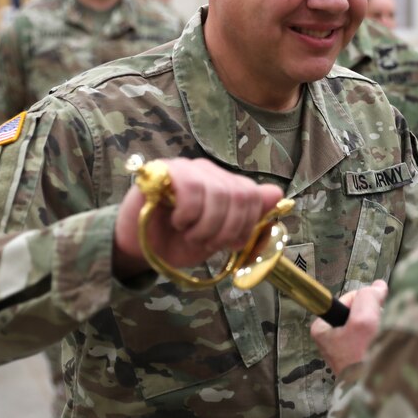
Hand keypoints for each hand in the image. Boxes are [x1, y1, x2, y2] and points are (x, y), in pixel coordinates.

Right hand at [113, 157, 285, 278]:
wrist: (140, 249)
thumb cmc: (178, 242)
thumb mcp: (219, 238)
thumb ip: (247, 218)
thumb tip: (277, 194)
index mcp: (225, 185)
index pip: (254, 194)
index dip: (248, 224)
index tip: (231, 244)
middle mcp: (209, 171)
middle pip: (240, 194)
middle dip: (227, 228)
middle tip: (207, 242)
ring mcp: (186, 168)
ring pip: (216, 191)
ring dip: (205, 225)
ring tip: (190, 234)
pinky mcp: (163, 171)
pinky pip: (190, 186)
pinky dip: (189, 214)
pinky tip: (178, 222)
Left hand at [311, 279, 387, 374]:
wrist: (374, 396)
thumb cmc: (363, 361)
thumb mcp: (364, 320)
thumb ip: (368, 297)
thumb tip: (378, 287)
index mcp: (322, 328)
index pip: (348, 299)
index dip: (365, 302)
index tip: (373, 313)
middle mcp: (330, 338)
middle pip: (359, 311)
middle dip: (373, 317)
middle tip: (378, 331)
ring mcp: (345, 349)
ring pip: (368, 325)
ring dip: (380, 329)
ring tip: (382, 343)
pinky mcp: (358, 359)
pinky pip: (373, 339)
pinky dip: (382, 340)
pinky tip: (384, 349)